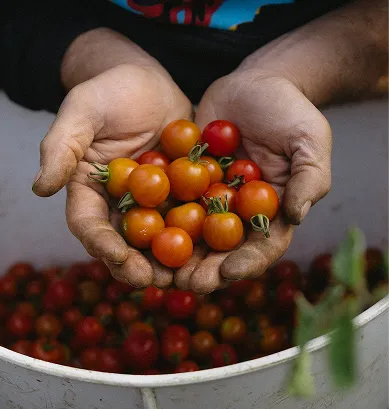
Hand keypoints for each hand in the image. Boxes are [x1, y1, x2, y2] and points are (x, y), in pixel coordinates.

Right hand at [32, 62, 191, 287]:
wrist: (151, 85)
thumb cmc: (111, 92)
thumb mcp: (83, 110)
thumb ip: (61, 146)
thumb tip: (40, 188)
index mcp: (90, 193)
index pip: (89, 224)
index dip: (101, 243)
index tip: (116, 256)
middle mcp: (119, 207)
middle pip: (123, 244)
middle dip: (136, 265)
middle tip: (152, 280)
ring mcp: (151, 207)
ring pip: (157, 242)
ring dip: (168, 263)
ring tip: (183, 278)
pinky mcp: (180, 200)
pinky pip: (189, 222)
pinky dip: (199, 239)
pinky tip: (213, 253)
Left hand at [175, 73, 331, 292]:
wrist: (255, 84)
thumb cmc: (290, 111)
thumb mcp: (310, 140)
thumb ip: (309, 178)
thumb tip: (296, 216)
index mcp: (272, 215)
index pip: (263, 248)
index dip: (247, 263)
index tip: (228, 271)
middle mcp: (240, 217)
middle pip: (224, 253)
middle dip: (206, 270)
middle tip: (188, 283)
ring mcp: (211, 203)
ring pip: (193, 237)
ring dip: (177, 257)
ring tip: (160, 271)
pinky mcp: (186, 186)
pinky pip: (171, 205)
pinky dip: (156, 221)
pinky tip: (139, 234)